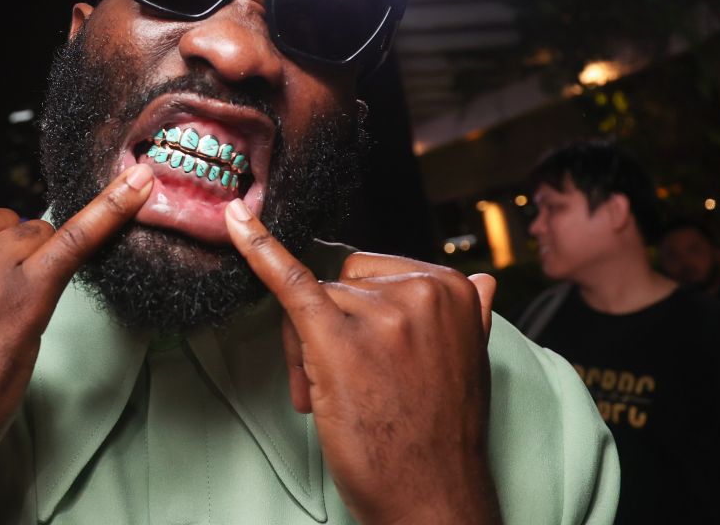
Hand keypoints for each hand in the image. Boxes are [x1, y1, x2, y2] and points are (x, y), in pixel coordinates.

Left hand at [225, 200, 500, 524]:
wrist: (433, 497)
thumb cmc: (442, 434)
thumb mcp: (470, 361)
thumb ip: (468, 314)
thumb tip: (481, 280)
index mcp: (452, 287)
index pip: (375, 272)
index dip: (361, 314)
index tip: (372, 354)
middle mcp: (419, 292)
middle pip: (340, 281)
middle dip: (331, 325)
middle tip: (345, 384)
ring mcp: (379, 313)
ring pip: (311, 300)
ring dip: (307, 349)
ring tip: (331, 398)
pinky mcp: (337, 338)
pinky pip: (290, 280)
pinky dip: (259, 249)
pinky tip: (238, 222)